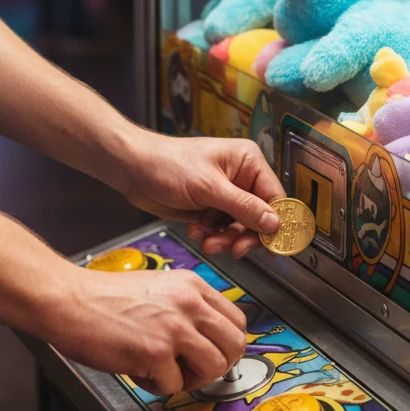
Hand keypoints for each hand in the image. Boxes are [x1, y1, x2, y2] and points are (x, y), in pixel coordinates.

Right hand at [55, 266, 247, 394]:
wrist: (68, 300)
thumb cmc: (103, 297)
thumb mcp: (159, 288)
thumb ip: (187, 307)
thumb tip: (209, 339)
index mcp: (192, 285)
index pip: (237, 320)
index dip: (226, 344)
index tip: (212, 354)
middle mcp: (189, 303)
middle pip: (235, 345)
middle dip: (217, 365)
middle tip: (193, 370)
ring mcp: (174, 327)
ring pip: (215, 367)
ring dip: (192, 379)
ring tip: (165, 371)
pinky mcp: (156, 352)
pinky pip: (175, 385)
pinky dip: (157, 385)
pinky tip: (139, 370)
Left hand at [121, 132, 283, 258]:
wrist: (133, 170)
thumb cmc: (167, 164)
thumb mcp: (209, 187)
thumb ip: (244, 207)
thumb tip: (274, 223)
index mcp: (247, 162)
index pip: (275, 197)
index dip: (276, 222)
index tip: (274, 245)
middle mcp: (240, 178)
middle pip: (260, 217)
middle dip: (244, 235)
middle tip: (233, 248)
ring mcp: (225, 195)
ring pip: (240, 228)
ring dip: (225, 238)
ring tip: (207, 240)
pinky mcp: (210, 209)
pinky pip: (222, 230)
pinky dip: (211, 236)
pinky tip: (196, 231)